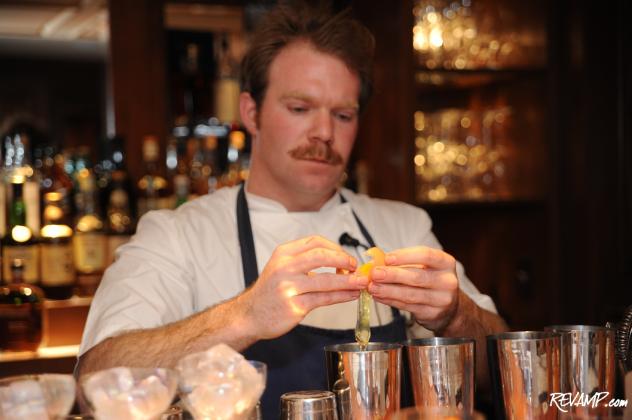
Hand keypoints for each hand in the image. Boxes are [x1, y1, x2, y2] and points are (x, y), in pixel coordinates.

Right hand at [237, 235, 364, 340]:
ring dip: (348, 281)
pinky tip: (351, 295)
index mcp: (283, 253)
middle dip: (344, 260)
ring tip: (361, 283)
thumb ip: (305, 260)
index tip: (346, 256)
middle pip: (322, 256)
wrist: (250, 315)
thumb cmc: (270, 291)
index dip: (336, 248)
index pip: (315, 242)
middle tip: (356, 267)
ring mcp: (289, 287)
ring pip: (326, 280)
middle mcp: (285, 267)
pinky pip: (324, 299)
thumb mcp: (281, 267)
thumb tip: (339, 260)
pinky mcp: (294, 306)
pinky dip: (341, 296)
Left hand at [366, 246, 458, 331]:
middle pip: (417, 276)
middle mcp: (447, 281)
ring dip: (388, 290)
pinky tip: (379, 296)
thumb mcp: (424, 267)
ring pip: (410, 294)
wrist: (449, 308)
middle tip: (374, 274)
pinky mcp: (432, 314)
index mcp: (445, 263)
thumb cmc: (431, 281)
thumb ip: (403, 263)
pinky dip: (390, 301)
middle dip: (392, 275)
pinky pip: (407, 306)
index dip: (405, 256)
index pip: (426, 255)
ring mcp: (442, 299)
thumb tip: (376, 262)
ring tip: (372, 287)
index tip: (387, 258)